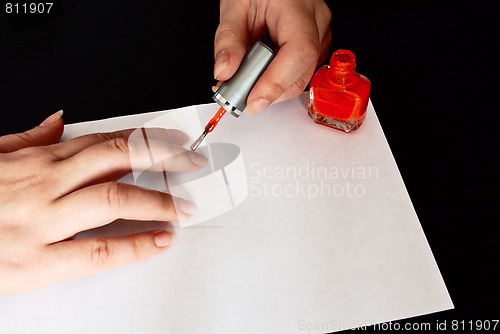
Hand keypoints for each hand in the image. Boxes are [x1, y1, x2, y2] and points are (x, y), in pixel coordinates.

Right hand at [0, 111, 206, 296]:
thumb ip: (27, 138)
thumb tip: (60, 121)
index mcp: (37, 160)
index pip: (105, 141)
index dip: (148, 139)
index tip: (174, 141)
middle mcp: (45, 184)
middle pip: (118, 159)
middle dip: (163, 158)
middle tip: (192, 163)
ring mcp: (44, 222)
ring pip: (114, 199)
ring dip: (157, 200)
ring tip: (183, 206)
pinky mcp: (39, 261)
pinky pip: (99, 250)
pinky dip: (136, 245)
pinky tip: (160, 241)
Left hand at [214, 0, 331, 113]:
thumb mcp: (235, 6)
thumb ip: (228, 40)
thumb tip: (224, 72)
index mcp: (299, 10)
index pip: (298, 54)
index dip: (275, 83)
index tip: (253, 101)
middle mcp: (317, 24)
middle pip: (299, 74)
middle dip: (267, 91)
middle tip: (236, 93)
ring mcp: (319, 37)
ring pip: (299, 79)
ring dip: (269, 87)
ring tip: (244, 78)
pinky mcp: (314, 48)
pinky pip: (297, 74)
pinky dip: (274, 80)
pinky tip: (258, 73)